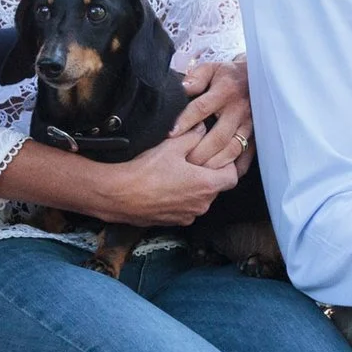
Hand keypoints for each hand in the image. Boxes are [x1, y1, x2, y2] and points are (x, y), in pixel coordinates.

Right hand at [97, 129, 236, 225]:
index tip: (215, 157)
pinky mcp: (173, 222)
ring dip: (192, 188)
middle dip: (207, 175)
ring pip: (198, 199)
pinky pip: (184, 208)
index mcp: (207, 186)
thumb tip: (202, 128)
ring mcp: (187, 216)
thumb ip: (193, 135)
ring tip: (175, 174)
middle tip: (191, 161)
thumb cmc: (147, 171)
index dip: (226, 165)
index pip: (232, 176)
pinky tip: (164, 187)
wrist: (119, 195)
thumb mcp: (172, 146)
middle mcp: (202, 205)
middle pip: (215, 188)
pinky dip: (179, 199)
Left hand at [174, 57, 252, 172]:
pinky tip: (223, 175)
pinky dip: (236, 167)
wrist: (257, 78)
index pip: (201, 108)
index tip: (171, 134)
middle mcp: (239, 109)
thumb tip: (180, 89)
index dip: (185, 121)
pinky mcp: (257, 134)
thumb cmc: (227, 76)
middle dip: (199, 152)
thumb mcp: (211, 69)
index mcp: (225, 91)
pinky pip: (248, 155)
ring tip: (199, 172)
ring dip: (215, 163)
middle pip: (218, 136)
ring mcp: (250, 124)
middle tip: (183, 162)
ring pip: (233, 149)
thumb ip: (195, 78)